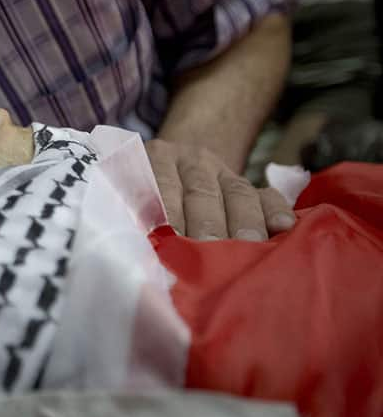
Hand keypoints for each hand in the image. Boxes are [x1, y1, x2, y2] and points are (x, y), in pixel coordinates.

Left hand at [145, 139, 295, 240]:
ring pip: (235, 194)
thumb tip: (136, 254)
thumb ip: (133, 215)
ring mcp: (220, 171)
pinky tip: (283, 226)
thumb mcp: (132, 194)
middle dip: (206, 225)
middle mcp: (188, 162)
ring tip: (247, 247)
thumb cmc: (144, 195)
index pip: (158, 187)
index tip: (168, 240)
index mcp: (152, 161)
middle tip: (209, 251)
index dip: (165, 214)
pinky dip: (275, 210)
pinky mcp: (246, 183)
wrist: (174, 162)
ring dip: (243, 223)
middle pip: (200, 193)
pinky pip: (265, 194)